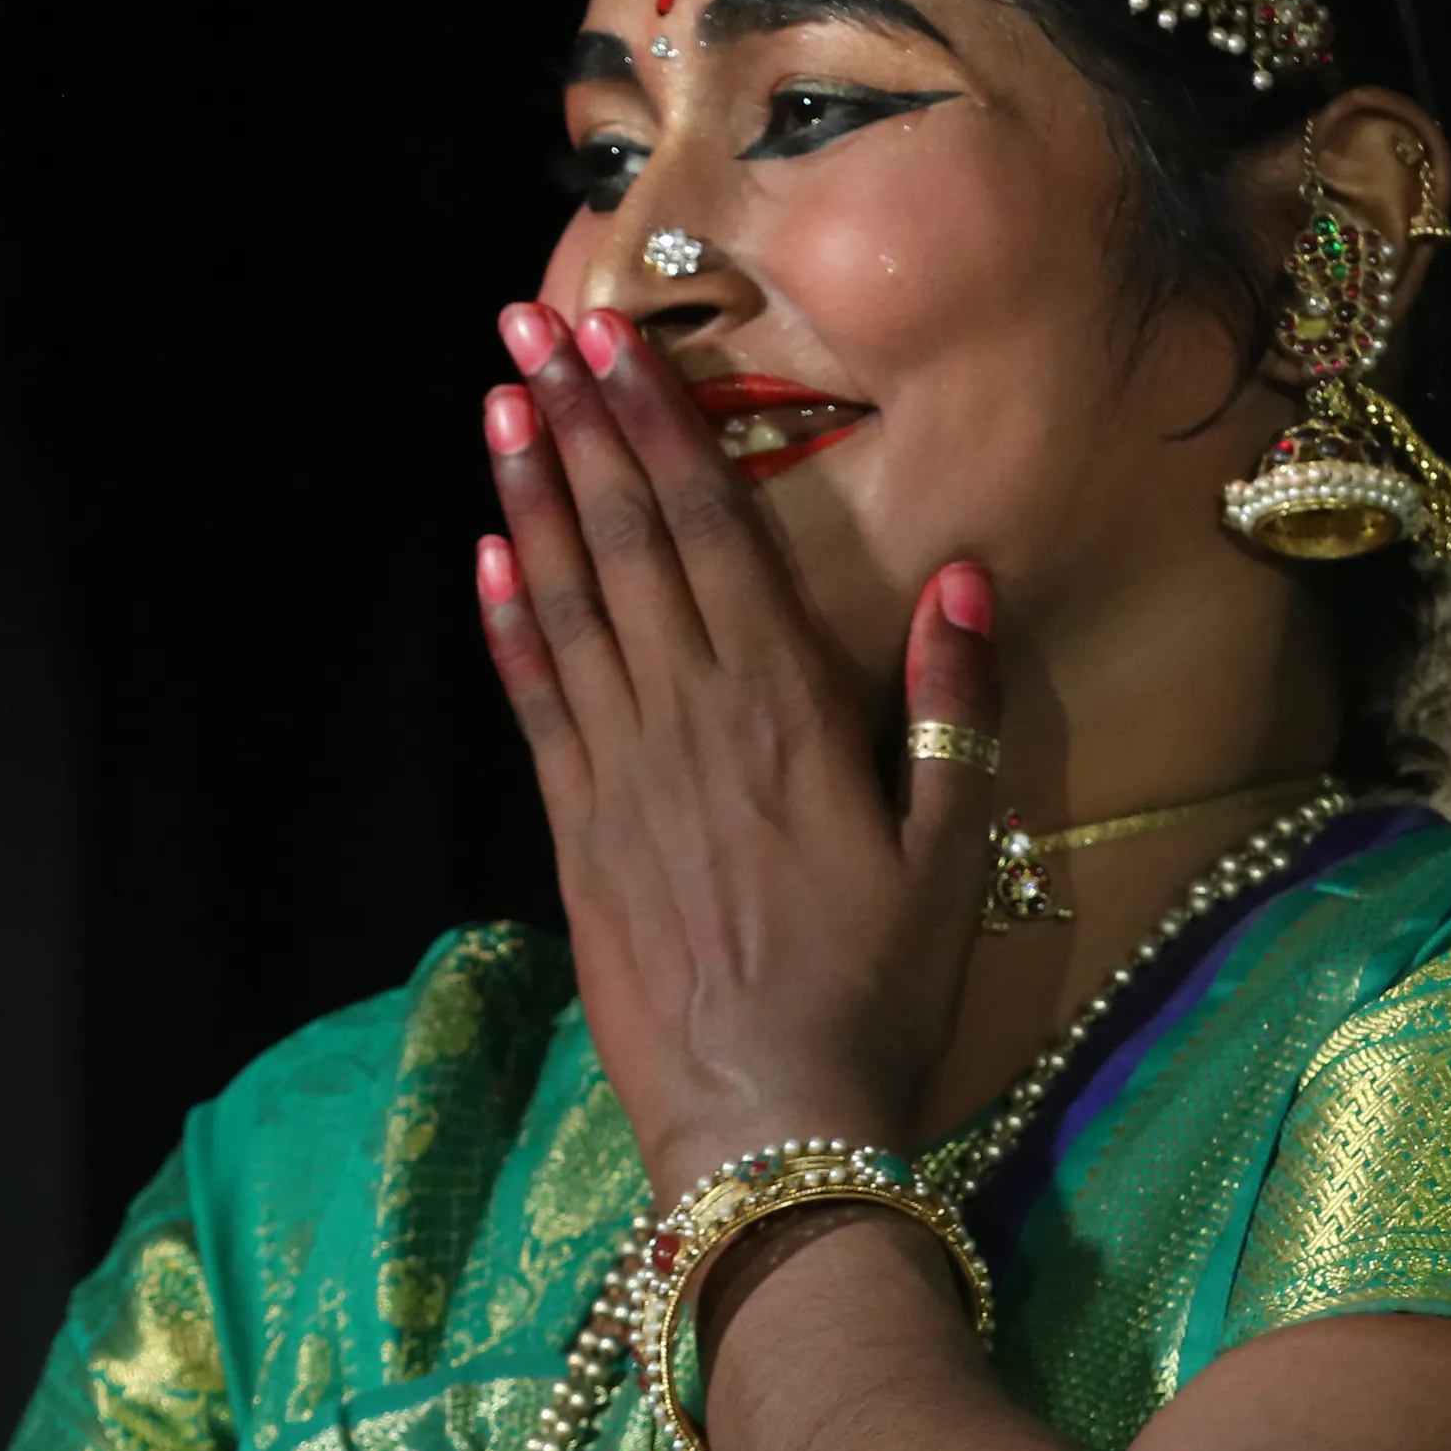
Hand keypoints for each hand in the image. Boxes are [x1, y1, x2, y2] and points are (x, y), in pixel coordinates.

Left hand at [472, 299, 1003, 1183]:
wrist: (771, 1124)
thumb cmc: (879, 997)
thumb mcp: (951, 857)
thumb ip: (952, 714)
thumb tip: (964, 579)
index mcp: (785, 710)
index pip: (711, 532)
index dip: (658, 426)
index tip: (614, 338)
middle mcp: (691, 722)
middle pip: (625, 543)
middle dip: (578, 425)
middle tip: (527, 327)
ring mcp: (621, 778)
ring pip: (566, 606)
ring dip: (528, 498)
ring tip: (498, 404)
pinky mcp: (576, 839)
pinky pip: (536, 708)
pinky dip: (509, 627)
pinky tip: (486, 557)